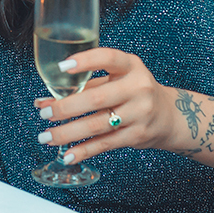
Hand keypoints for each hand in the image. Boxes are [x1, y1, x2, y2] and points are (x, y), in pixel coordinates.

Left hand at [34, 47, 178, 164]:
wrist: (169, 115)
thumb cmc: (134, 92)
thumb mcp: (117, 79)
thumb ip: (84, 86)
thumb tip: (44, 101)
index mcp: (131, 66)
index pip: (108, 58)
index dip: (86, 61)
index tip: (62, 67)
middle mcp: (138, 88)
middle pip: (97, 98)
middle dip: (66, 107)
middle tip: (44, 112)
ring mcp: (140, 113)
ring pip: (98, 125)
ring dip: (68, 132)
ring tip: (46, 136)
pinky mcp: (138, 135)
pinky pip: (106, 144)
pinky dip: (84, 150)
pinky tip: (67, 154)